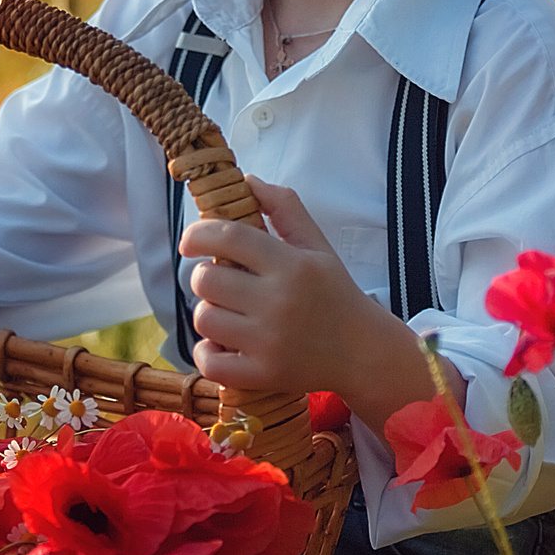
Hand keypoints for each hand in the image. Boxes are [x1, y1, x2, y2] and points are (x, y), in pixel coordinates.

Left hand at [178, 179, 463, 427]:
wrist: (364, 352)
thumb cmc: (336, 293)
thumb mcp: (318, 246)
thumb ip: (285, 208)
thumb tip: (248, 180)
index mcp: (291, 264)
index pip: (228, 237)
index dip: (198, 233)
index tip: (191, 241)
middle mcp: (277, 301)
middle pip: (205, 280)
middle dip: (206, 278)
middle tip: (224, 284)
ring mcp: (268, 342)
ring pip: (204, 318)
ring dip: (209, 314)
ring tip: (230, 314)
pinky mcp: (262, 374)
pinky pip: (209, 362)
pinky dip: (207, 353)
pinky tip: (223, 345)